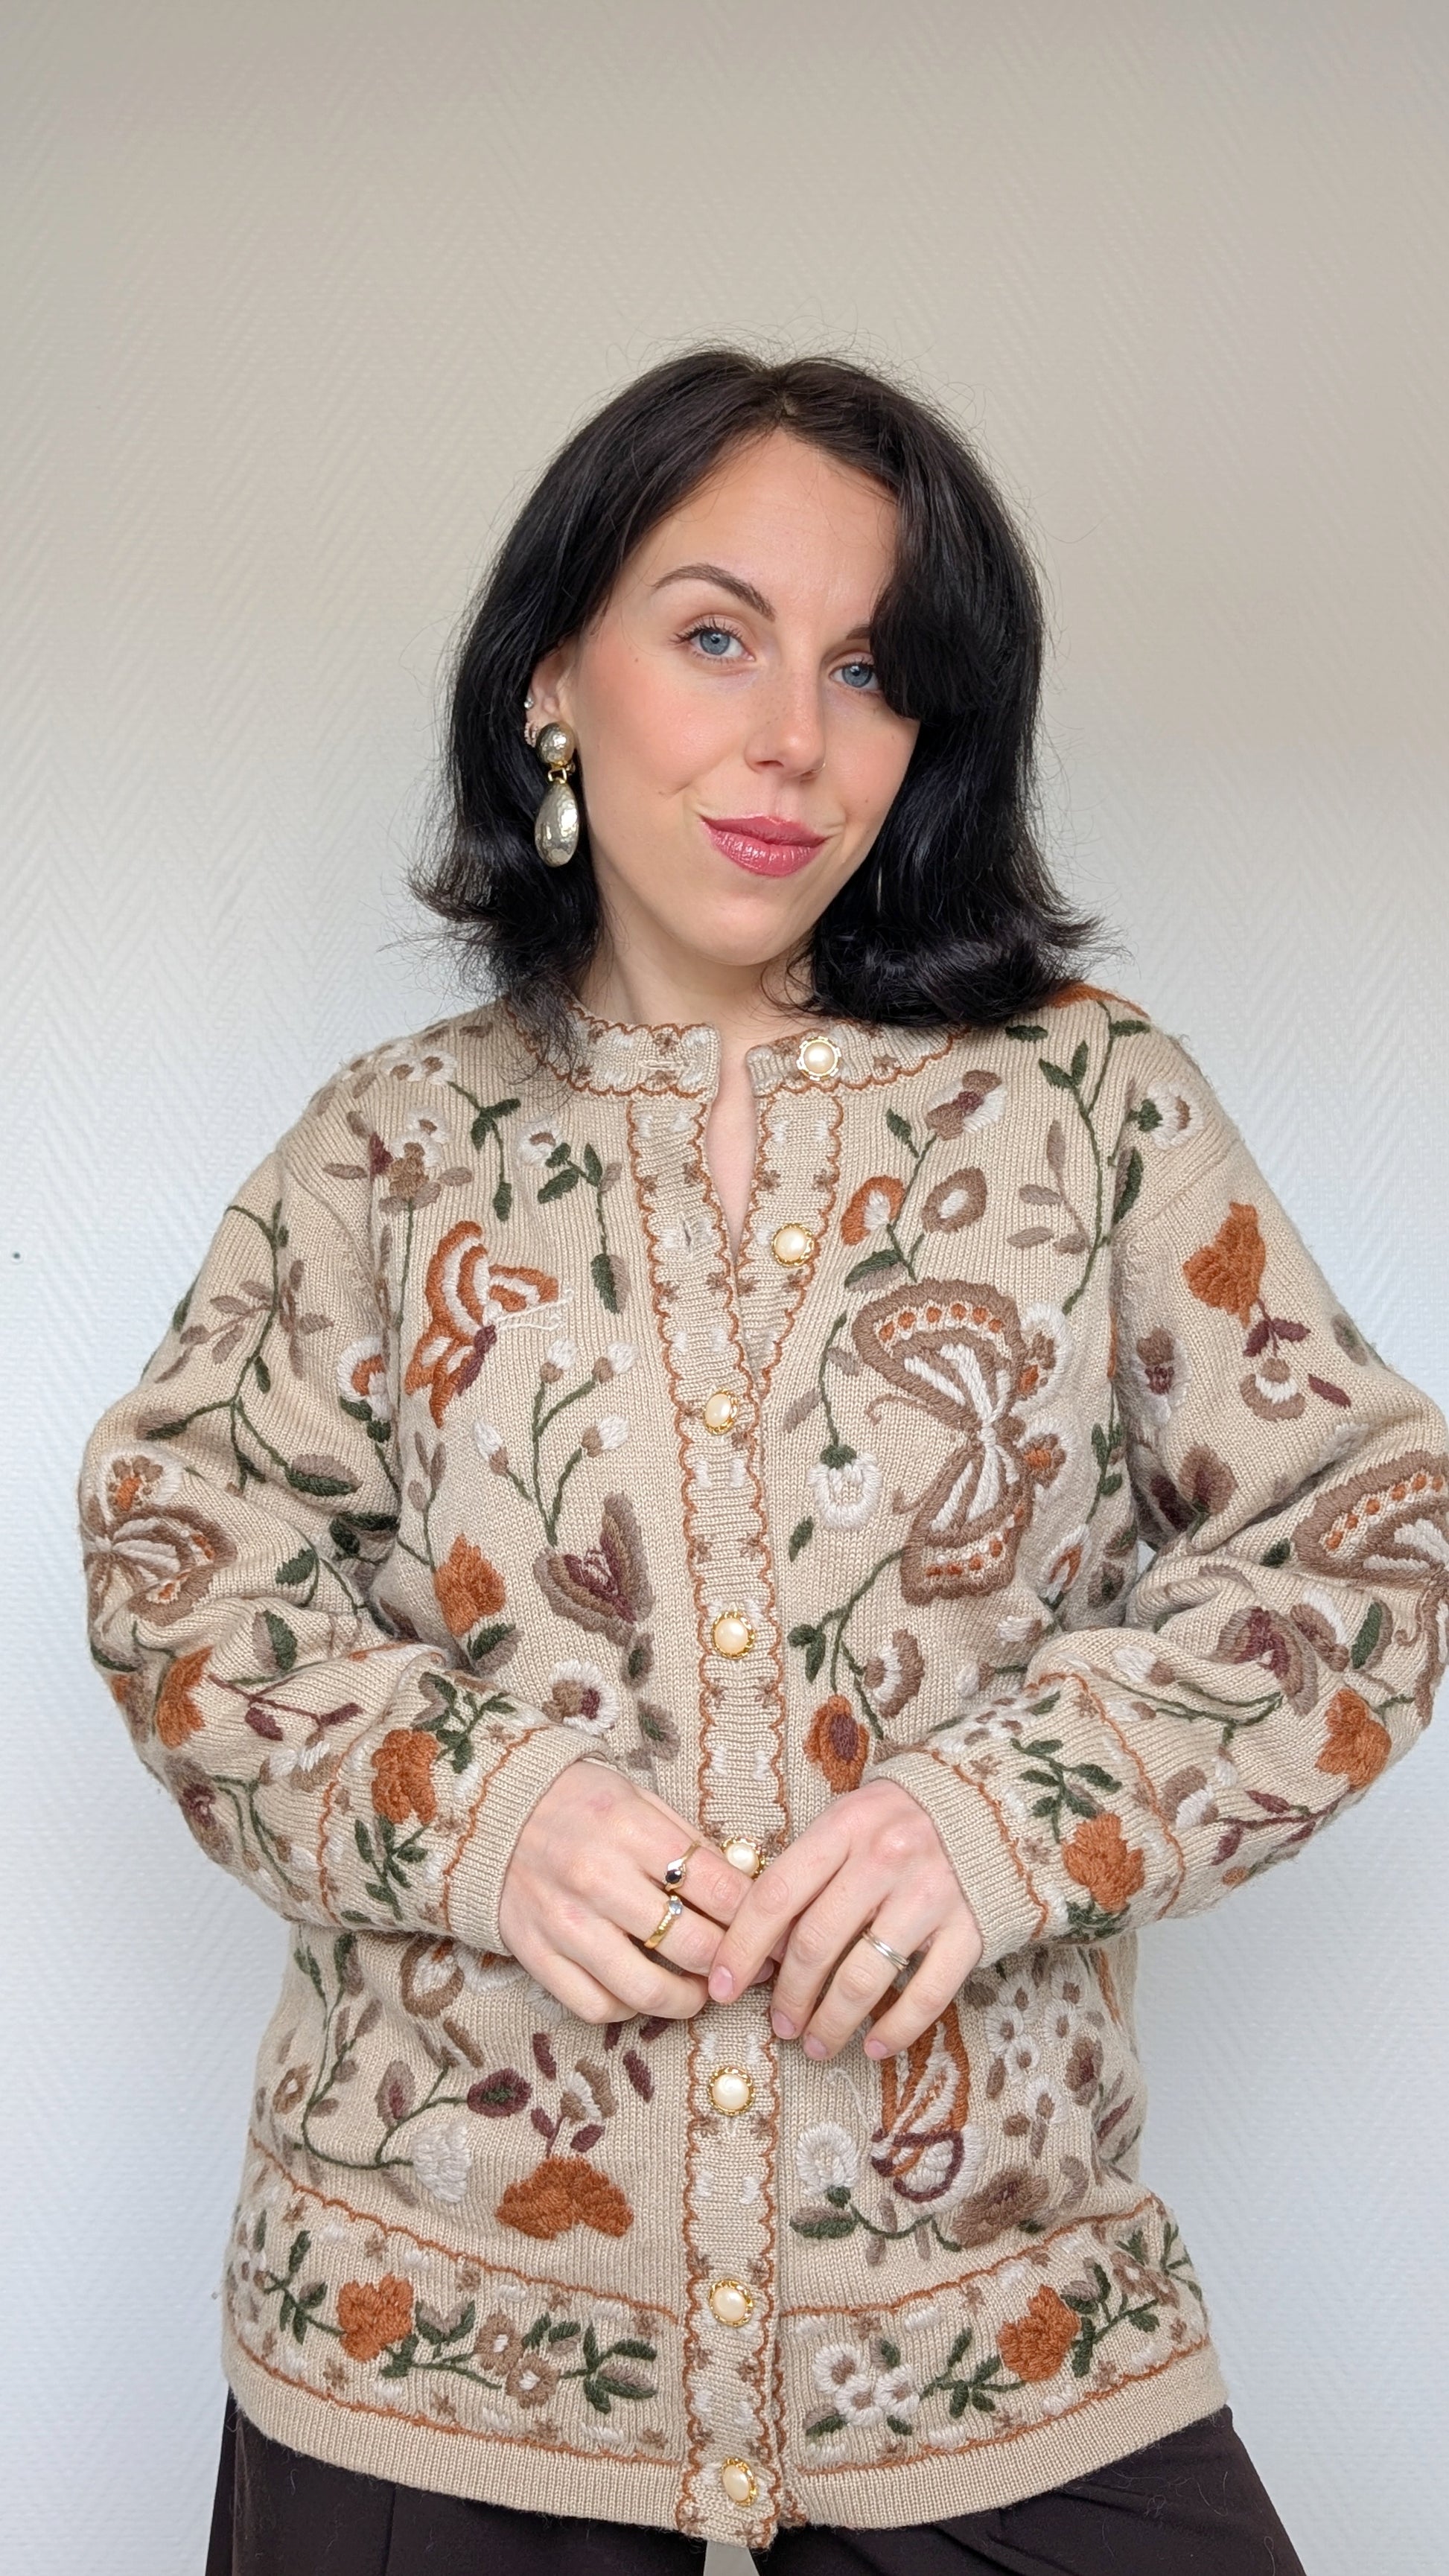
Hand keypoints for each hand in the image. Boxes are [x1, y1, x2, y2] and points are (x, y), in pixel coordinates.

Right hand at [497, 1762, 752, 2024]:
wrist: (488, 1811)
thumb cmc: (577, 1802)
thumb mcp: (638, 1798)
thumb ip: (689, 1842)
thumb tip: (745, 1887)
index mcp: (630, 1830)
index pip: (716, 1888)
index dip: (757, 1918)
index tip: (772, 1930)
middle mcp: (597, 1879)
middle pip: (691, 1944)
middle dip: (733, 1963)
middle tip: (748, 1967)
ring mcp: (564, 1923)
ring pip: (646, 1990)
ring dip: (688, 2000)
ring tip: (704, 1991)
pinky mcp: (536, 1955)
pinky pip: (596, 2006)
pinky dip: (630, 2009)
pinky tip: (645, 1991)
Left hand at [704, 1777, 983, 2059]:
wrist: (996, 1805)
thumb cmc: (903, 1820)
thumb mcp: (851, 1819)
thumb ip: (810, 1867)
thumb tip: (762, 1940)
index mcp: (845, 1825)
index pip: (777, 1895)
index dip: (741, 1948)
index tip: (722, 1987)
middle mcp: (886, 1858)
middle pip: (815, 1943)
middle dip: (788, 1995)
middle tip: (779, 2023)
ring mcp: (931, 1895)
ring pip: (863, 1977)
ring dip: (831, 2022)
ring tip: (816, 2043)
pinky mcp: (970, 1929)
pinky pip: (926, 1994)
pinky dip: (896, 2030)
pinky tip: (874, 2046)